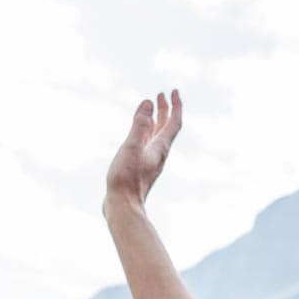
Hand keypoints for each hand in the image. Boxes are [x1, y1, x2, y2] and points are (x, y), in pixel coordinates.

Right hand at [104, 90, 181, 211]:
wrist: (122, 207)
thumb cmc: (126, 179)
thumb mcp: (132, 147)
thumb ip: (140, 124)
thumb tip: (149, 102)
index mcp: (160, 148)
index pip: (173, 123)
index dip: (176, 106)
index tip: (174, 91)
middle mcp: (157, 153)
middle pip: (166, 128)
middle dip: (166, 110)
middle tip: (162, 95)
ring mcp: (149, 161)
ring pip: (156, 135)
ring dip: (156, 120)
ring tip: (151, 108)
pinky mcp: (139, 167)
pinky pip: (146, 144)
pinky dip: (145, 132)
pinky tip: (138, 132)